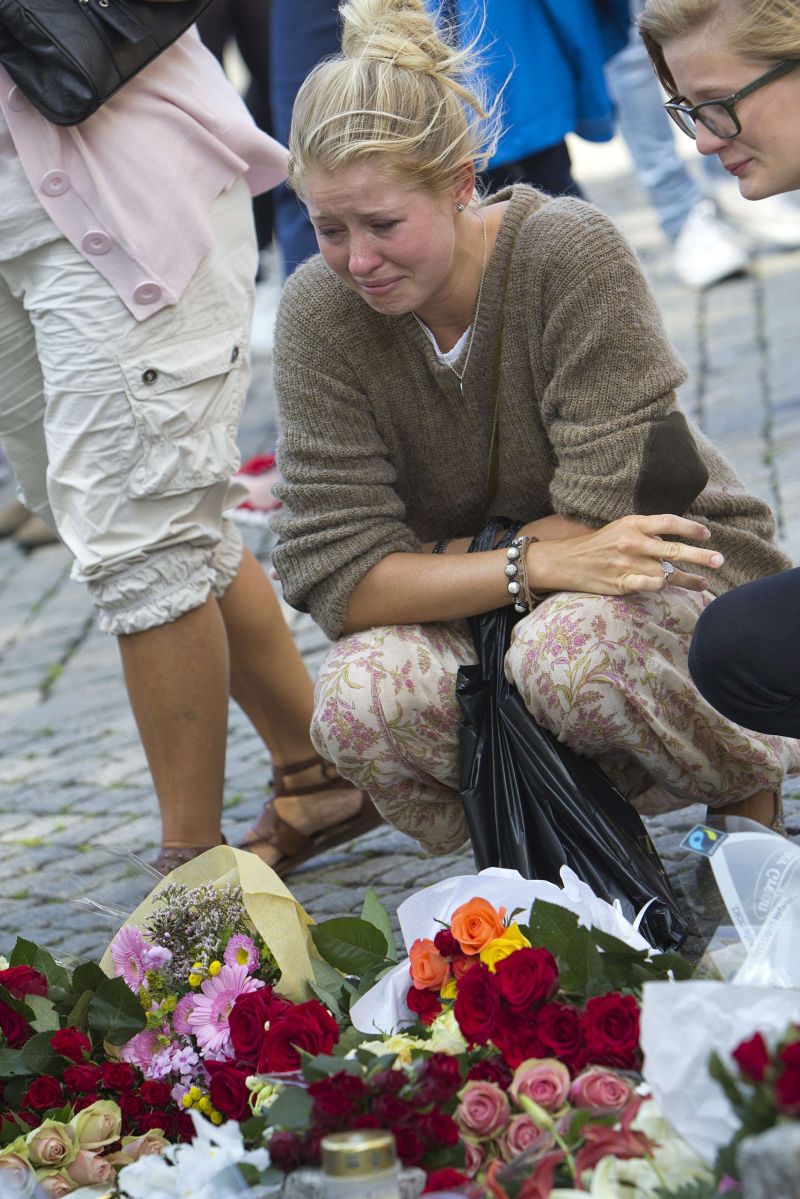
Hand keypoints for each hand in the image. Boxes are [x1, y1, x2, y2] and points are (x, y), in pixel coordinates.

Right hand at [529, 513, 721, 595]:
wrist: (565, 561)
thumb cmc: (596, 545)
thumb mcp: (620, 528)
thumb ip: (646, 532)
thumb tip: (673, 541)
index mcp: (633, 524)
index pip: (669, 522)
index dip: (690, 528)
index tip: (707, 535)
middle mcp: (633, 542)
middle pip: (674, 549)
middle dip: (701, 556)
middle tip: (719, 561)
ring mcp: (628, 563)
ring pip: (667, 571)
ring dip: (688, 579)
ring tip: (704, 584)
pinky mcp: (621, 582)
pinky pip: (649, 585)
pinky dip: (661, 586)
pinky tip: (670, 588)